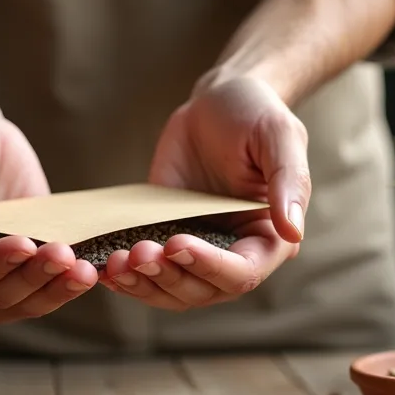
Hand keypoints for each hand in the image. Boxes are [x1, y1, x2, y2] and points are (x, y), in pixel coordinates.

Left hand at [102, 75, 309, 309]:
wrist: (216, 103)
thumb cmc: (256, 115)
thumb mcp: (279, 137)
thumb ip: (289, 183)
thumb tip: (293, 230)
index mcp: (270, 239)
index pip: (242, 273)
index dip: (208, 265)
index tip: (177, 243)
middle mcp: (234, 254)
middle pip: (201, 291)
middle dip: (167, 277)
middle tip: (137, 252)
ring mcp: (197, 251)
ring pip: (170, 291)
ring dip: (141, 284)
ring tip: (115, 264)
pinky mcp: (164, 240)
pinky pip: (146, 272)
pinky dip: (124, 276)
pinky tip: (101, 266)